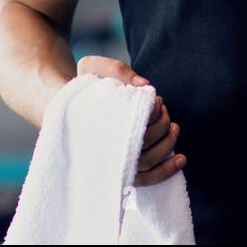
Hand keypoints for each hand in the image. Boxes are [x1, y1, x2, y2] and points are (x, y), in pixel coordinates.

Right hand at [76, 55, 186, 185]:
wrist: (64, 107)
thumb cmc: (83, 87)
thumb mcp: (92, 67)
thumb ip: (116, 69)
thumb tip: (144, 85)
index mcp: (96, 125)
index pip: (131, 128)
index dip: (151, 115)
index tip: (156, 100)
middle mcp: (104, 149)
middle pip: (143, 144)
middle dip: (162, 124)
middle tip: (161, 108)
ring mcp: (112, 162)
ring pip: (148, 161)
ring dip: (168, 142)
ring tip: (172, 125)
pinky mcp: (121, 170)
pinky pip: (146, 179)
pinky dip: (167, 170)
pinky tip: (181, 158)